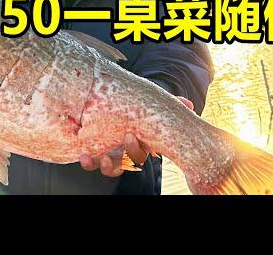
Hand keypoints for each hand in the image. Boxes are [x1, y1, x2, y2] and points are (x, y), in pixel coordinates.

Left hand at [79, 96, 193, 177]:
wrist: (123, 108)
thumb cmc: (141, 109)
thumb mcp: (154, 106)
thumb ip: (171, 105)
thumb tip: (188, 103)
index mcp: (141, 144)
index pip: (140, 155)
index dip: (135, 150)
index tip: (130, 134)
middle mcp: (126, 152)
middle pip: (126, 164)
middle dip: (123, 157)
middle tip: (119, 141)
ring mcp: (111, 152)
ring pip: (109, 168)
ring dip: (103, 166)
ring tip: (97, 158)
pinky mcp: (96, 149)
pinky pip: (92, 162)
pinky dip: (88, 162)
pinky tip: (83, 155)